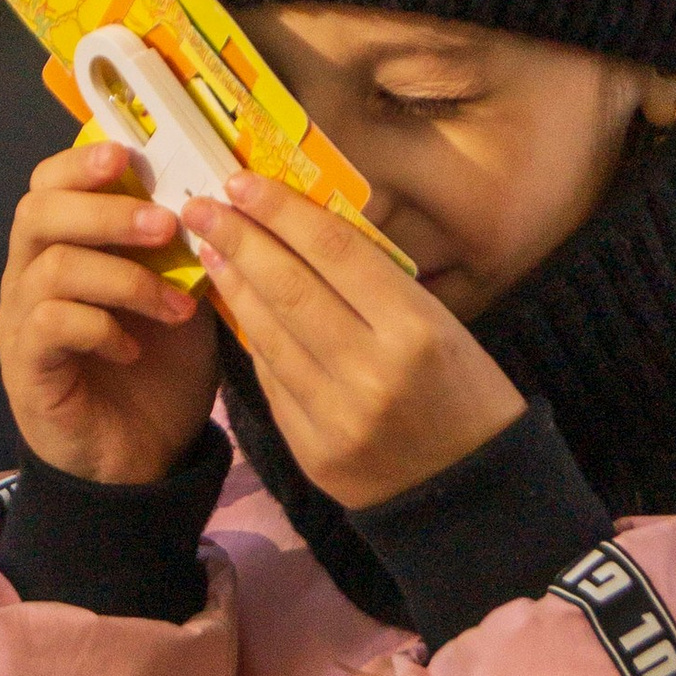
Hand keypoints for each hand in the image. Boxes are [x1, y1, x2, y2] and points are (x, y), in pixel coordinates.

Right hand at [0, 141, 219, 487]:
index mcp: (62, 250)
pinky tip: (133, 347)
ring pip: (51, 266)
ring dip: (124, 276)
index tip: (129, 156)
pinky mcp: (26, 367)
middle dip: (104, 208)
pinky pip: (50, 322)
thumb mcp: (181, 300)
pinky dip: (101, 325)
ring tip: (174, 304)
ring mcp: (20, 323)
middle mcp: (28, 278)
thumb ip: (181, 254)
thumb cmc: (157, 376)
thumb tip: (210, 197)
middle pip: (36, 211)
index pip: (46, 184)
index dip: (80, 162)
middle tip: (164, 225)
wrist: (141, 464)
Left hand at [184, 169, 525, 509]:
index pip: (335, 252)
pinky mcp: (310, 449)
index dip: (282, 211)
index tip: (243, 182)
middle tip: (202, 204)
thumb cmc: (465, 392)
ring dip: (232, 284)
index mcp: (416, 329)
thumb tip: (302, 229)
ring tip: (210, 246)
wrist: (473, 493)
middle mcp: (372, 370)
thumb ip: (375, 284)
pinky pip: (270, 379)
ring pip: (267, 333)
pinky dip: (250, 336)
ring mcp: (336, 415)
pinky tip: (233, 304)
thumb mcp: (442, 326)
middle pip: (289, 287)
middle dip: (238, 238)